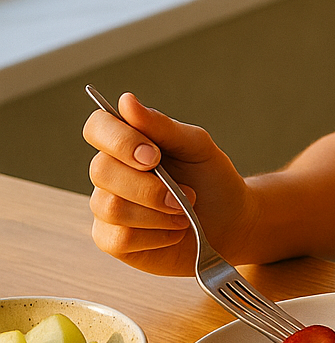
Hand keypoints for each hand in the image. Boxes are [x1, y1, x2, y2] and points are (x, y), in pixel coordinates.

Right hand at [84, 93, 255, 275]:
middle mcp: (110, 172)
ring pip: (111, 207)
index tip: (154, 155)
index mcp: (127, 142)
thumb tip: (126, 102)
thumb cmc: (209, 178)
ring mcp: (107, 207)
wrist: (229, 221)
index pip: (97, 127)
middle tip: (187, 194)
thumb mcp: (196, 146)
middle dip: (149, 186)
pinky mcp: (112, 240)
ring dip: (157, 212)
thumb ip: (162, 126)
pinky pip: (120, 238)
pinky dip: (157, 235)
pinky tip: (174, 232)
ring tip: (184, 212)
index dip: (119, 140)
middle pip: (100, 170)